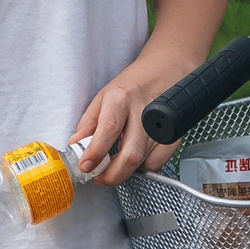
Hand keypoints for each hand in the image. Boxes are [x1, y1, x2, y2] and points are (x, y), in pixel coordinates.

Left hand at [70, 59, 191, 187]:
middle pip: (130, 155)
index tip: (86, 166)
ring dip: (124, 170)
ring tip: (114, 164)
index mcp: (121, 98)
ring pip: (142, 163)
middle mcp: (143, 112)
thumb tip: (76, 145)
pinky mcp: (173, 135)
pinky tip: (134, 157)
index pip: (108, 129)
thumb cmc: (134, 84)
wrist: (166, 71)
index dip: (96, 152)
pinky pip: (156, 163)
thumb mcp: (104, 96)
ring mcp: (161, 126)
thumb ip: (88, 122)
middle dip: (112, 175)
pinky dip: (142, 167)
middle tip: (99, 177)